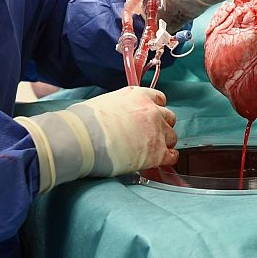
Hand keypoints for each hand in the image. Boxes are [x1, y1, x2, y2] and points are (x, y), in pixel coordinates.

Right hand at [15, 86, 176, 191]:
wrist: (84, 138)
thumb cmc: (84, 122)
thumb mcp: (103, 103)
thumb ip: (117, 107)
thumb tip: (112, 117)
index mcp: (138, 95)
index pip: (158, 98)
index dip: (155, 110)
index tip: (149, 117)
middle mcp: (152, 110)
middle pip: (168, 118)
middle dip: (161, 126)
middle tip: (150, 135)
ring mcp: (157, 131)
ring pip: (172, 137)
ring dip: (164, 143)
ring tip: (151, 150)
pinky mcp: (157, 152)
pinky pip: (172, 156)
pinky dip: (168, 159)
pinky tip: (159, 161)